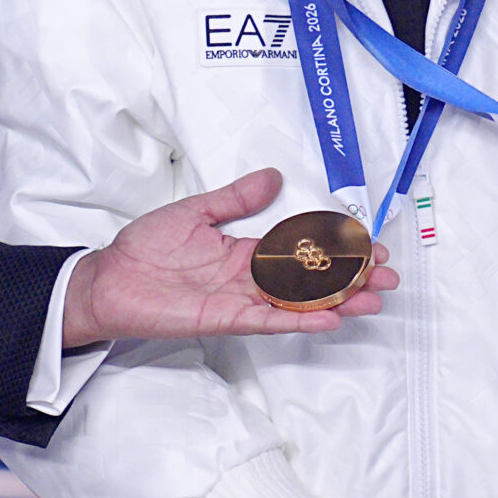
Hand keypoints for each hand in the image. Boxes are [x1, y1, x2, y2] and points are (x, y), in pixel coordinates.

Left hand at [61, 168, 396, 346]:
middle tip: (388, 277)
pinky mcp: (226, 319)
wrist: (109, 279)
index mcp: (245, 251)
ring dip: (338, 302)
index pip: (302, 249)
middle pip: (311, 280)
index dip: (335, 248)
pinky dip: (301, 320)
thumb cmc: (144, 247)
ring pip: (300, 302)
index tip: (368, 246)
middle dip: (351, 278)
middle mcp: (249, 278)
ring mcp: (241, 300)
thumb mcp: (195, 211)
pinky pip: (271, 321)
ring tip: (374, 300)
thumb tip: (274, 176)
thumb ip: (237, 199)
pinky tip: (332, 318)